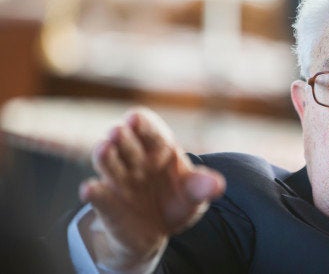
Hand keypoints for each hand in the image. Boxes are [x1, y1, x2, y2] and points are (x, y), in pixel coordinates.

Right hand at [79, 108, 225, 270]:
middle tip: (118, 132)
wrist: (156, 231)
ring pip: (109, 164)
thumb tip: (218, 185)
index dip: (142, 123)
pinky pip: (100, 197)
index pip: (149, 130)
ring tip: (103, 148)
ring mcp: (119, 181)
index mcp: (158, 149)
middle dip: (122, 136)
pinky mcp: (108, 204)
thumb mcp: (194, 194)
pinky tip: (89, 190)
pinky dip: (95, 193)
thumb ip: (202, 187)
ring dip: (105, 156)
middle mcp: (135, 160)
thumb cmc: (176, 201)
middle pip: (126, 143)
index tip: (135, 118)